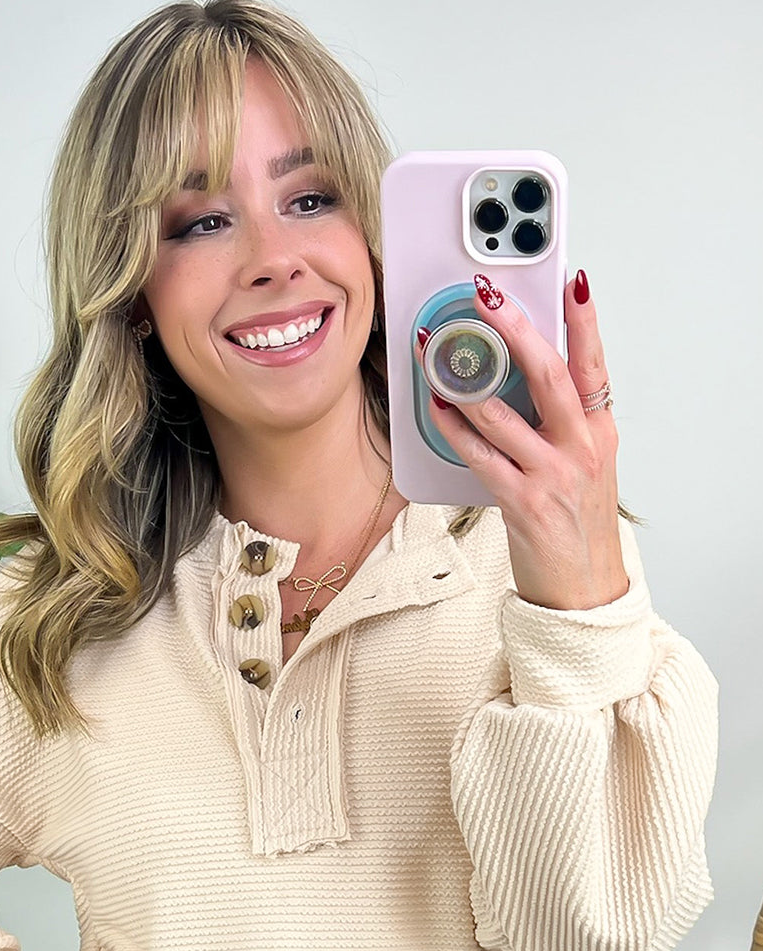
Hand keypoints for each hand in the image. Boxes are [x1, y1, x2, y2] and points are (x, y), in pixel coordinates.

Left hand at [429, 269, 629, 611]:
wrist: (583, 586)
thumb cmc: (578, 523)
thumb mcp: (587, 462)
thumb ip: (563, 420)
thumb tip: (525, 374)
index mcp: (598, 430)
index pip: (594, 363)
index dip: (584, 321)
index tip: (572, 280)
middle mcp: (580, 447)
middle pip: (549, 376)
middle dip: (516, 331)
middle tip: (488, 298)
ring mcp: (551, 475)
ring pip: (503, 416)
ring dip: (465, 381)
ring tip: (437, 352)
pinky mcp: (521, 502)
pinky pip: (480, 456)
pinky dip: (455, 429)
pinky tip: (437, 407)